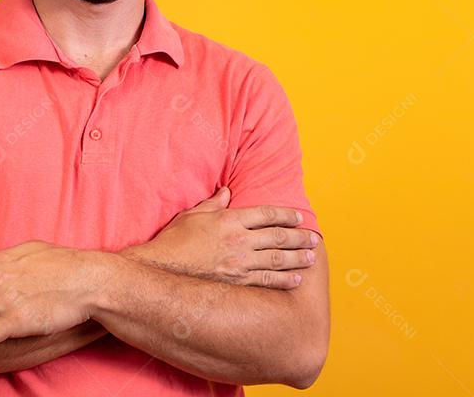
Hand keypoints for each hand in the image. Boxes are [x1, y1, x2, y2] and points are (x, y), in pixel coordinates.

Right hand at [123, 186, 318, 288]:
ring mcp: (239, 262)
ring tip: (311, 256)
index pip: (266, 214)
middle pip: (277, 236)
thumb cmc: (173, 241)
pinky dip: (284, 279)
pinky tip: (296, 279)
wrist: (160, 270)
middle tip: (313, 238)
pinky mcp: (236, 281)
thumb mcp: (192, 215)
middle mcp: (238, 240)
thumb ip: (213, 204)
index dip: (285, 215)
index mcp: (229, 219)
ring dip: (297, 257)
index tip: (298, 217)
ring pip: (277, 258)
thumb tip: (227, 192)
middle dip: (298, 236)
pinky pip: (267, 280)